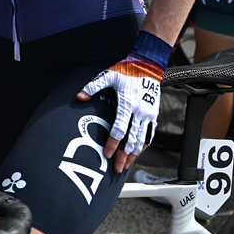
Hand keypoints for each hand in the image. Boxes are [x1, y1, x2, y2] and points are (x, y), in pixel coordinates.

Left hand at [77, 47, 165, 170]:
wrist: (148, 65)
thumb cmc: (126, 70)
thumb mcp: (108, 75)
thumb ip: (92, 87)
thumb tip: (79, 97)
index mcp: (127, 104)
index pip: (119, 129)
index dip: (113, 143)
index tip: (107, 154)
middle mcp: (139, 112)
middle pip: (132, 140)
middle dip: (124, 156)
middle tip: (117, 168)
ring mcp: (148, 114)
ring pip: (142, 139)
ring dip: (134, 154)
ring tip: (127, 165)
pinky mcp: (154, 114)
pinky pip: (150, 134)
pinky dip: (144, 145)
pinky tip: (138, 152)